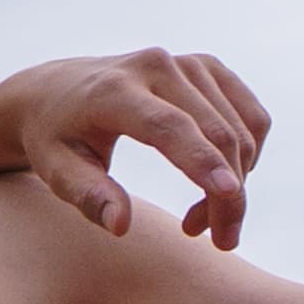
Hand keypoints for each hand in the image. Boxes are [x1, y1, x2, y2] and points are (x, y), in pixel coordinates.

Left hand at [0, 52, 271, 248]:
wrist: (53, 91)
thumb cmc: (54, 138)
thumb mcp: (56, 170)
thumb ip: (87, 196)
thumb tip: (120, 226)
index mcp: (114, 91)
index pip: (168, 126)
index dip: (201, 160)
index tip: (231, 194)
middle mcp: (155, 66)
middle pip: (214, 133)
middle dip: (229, 194)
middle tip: (221, 241)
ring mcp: (187, 62)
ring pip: (239, 129)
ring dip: (236, 181)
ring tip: (200, 220)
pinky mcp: (207, 67)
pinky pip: (250, 116)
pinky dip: (246, 156)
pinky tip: (217, 184)